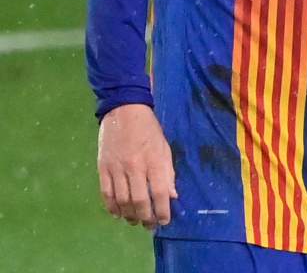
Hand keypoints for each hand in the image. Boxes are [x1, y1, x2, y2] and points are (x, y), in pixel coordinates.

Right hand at [97, 104, 177, 229]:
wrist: (124, 111)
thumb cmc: (149, 130)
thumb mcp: (165, 148)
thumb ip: (168, 173)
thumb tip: (172, 196)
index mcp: (154, 161)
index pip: (159, 192)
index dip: (162, 211)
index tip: (164, 221)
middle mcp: (135, 167)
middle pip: (139, 200)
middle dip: (145, 217)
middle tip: (149, 226)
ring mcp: (116, 168)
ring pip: (121, 200)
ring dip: (129, 215)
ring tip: (135, 221)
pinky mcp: (103, 168)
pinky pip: (106, 193)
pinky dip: (112, 207)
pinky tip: (118, 213)